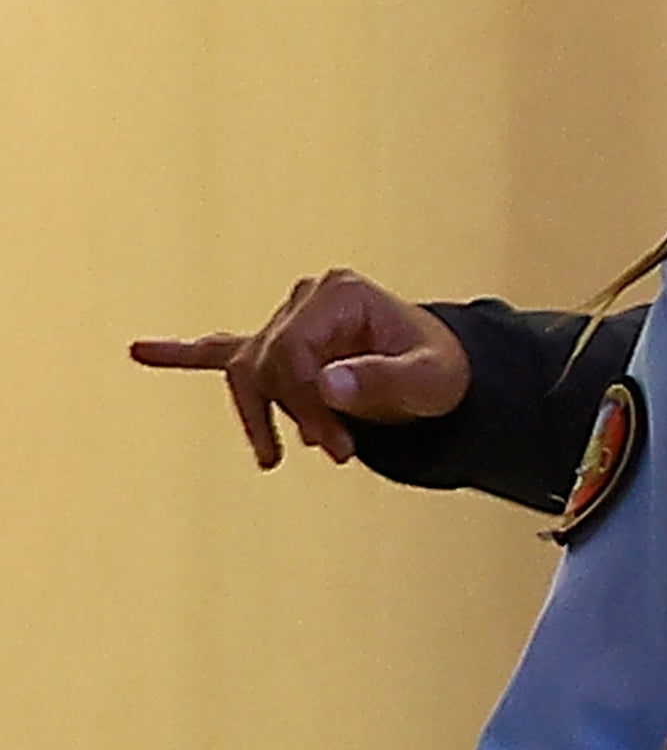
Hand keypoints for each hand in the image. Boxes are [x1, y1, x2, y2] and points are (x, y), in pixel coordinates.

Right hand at [135, 273, 464, 467]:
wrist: (444, 369)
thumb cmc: (441, 372)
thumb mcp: (430, 382)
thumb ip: (384, 382)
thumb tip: (326, 386)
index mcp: (339, 293)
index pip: (292, 351)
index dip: (306, 404)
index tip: (337, 447)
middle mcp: (306, 297)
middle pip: (269, 364)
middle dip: (294, 415)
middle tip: (337, 454)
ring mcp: (288, 317)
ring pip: (247, 371)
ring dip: (258, 416)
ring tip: (273, 456)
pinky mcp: (278, 342)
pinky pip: (222, 348)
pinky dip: (182, 353)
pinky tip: (138, 351)